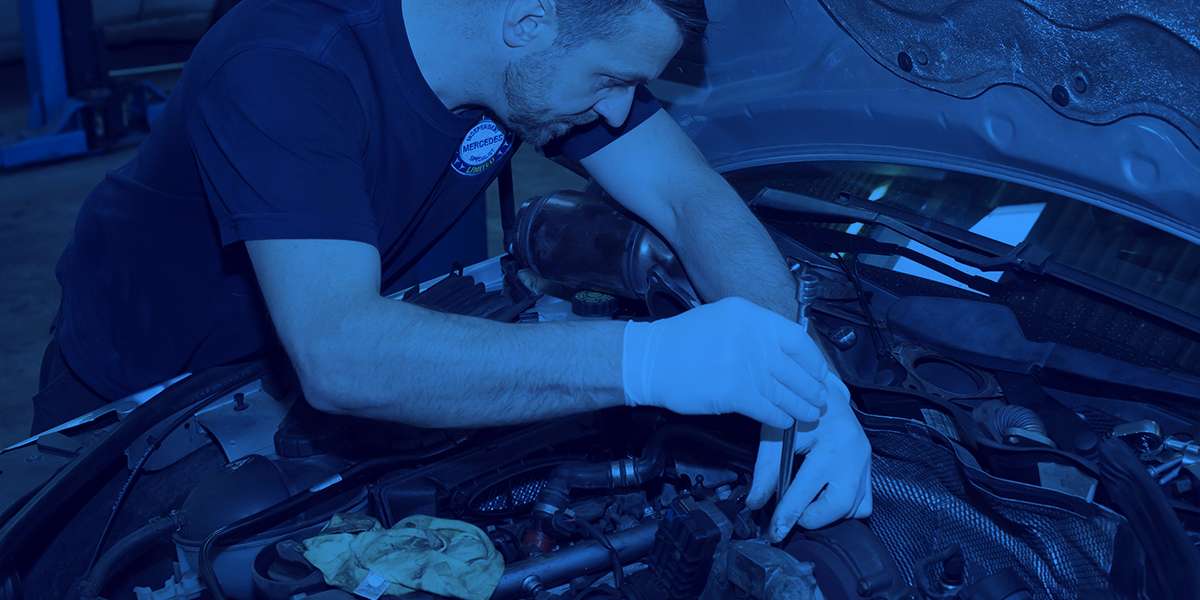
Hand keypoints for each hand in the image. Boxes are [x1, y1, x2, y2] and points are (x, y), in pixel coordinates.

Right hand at [622, 297, 830, 428]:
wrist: (650, 360)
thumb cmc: (682, 342)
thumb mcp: (722, 319)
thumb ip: (753, 332)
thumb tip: (784, 350)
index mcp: (751, 317)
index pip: (798, 339)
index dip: (813, 360)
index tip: (818, 373)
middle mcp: (753, 340)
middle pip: (797, 370)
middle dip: (812, 389)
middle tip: (820, 399)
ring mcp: (746, 367)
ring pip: (787, 393)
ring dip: (801, 407)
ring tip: (809, 414)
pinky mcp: (736, 393)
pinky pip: (769, 410)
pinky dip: (780, 418)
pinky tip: (784, 421)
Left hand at [747, 371, 871, 540]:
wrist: (822, 390)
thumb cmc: (797, 409)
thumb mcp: (776, 434)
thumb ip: (765, 471)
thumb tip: (756, 504)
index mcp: (831, 444)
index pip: (805, 491)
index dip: (787, 515)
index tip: (775, 532)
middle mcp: (855, 456)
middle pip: (838, 506)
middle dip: (811, 517)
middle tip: (793, 513)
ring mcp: (866, 462)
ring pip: (854, 508)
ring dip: (828, 514)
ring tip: (807, 503)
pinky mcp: (869, 467)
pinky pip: (864, 502)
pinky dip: (844, 508)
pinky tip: (825, 497)